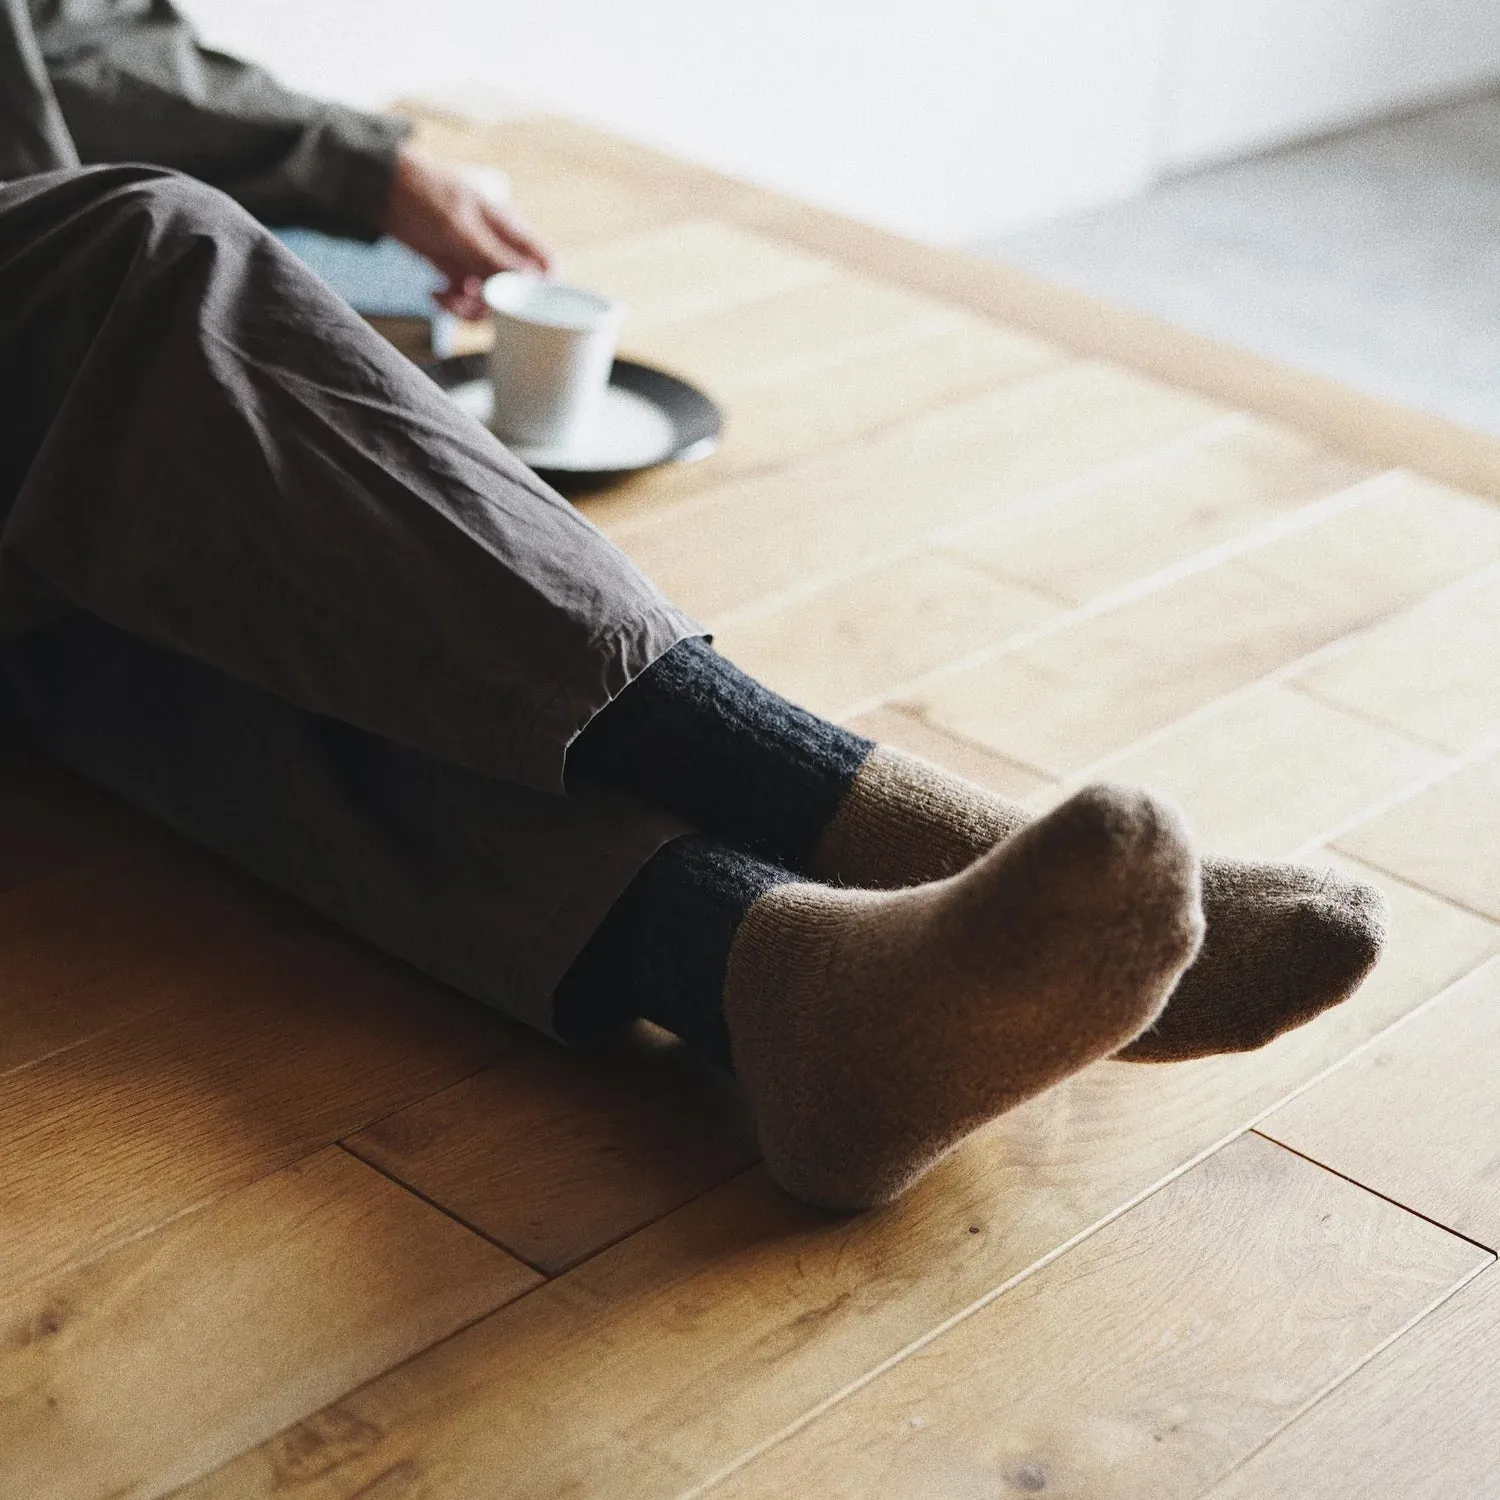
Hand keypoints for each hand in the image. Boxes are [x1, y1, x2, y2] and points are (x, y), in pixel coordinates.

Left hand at [381, 143, 553, 318]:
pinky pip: (464, 297)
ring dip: (469, 308)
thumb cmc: (426, 193)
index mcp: (510, 230)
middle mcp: (498, 248)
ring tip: (446, 299)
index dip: (543, 289)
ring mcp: (476, 259)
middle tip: (471, 303)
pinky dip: (451, 303)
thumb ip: (495, 257)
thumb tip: (529, 281)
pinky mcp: (453, 268)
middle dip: (496, 306)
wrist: (381, 189)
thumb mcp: (462, 228)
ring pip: (489, 300)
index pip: (545, 264)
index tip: (522, 306)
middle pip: (516, 292)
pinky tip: (433, 293)